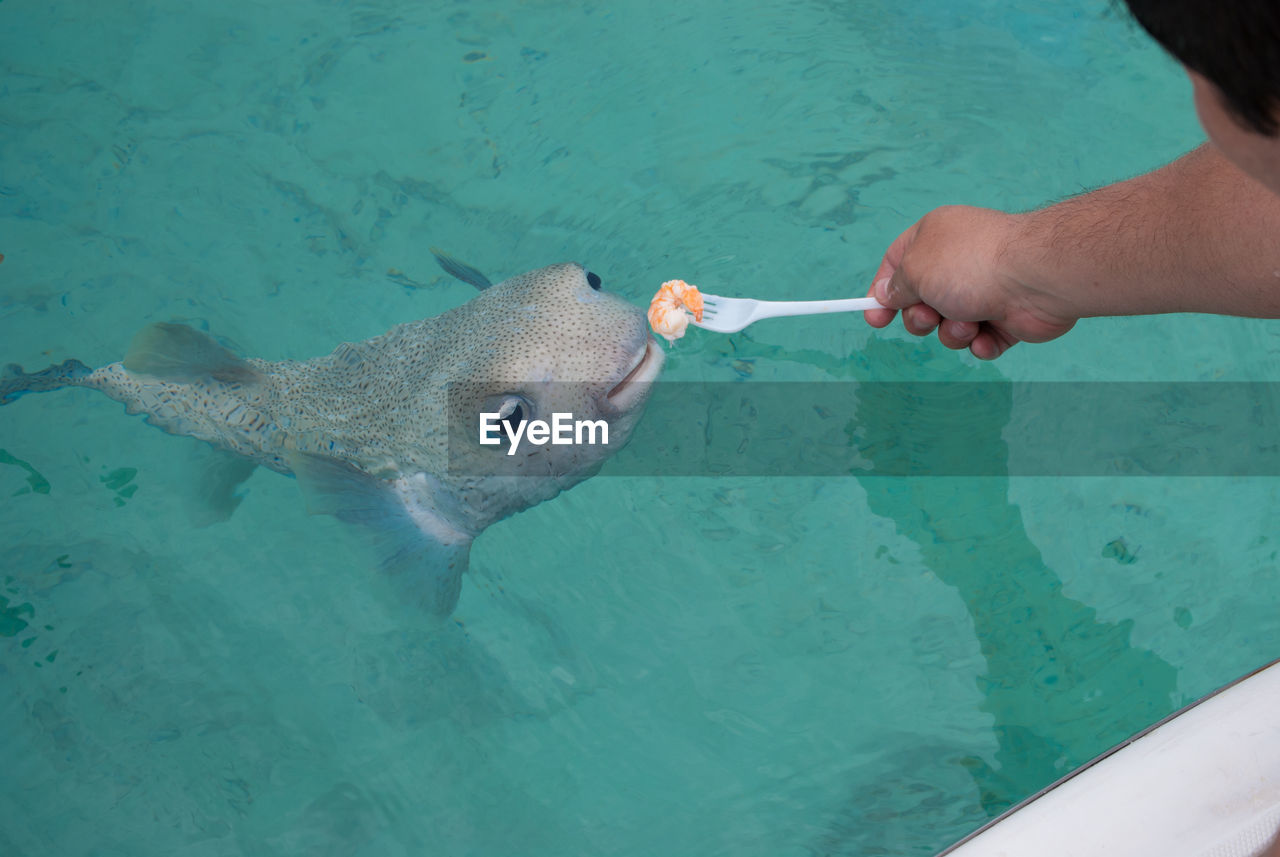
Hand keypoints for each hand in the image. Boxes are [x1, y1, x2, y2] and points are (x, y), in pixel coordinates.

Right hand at [864, 206, 1079, 358]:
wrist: (1036, 279)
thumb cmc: (971, 265)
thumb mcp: (914, 269)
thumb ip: (895, 285)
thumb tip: (886, 294)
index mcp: (934, 237)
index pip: (896, 264)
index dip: (882, 292)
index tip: (873, 317)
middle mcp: (959, 261)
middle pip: (920, 301)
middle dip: (920, 318)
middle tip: (929, 316)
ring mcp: (984, 290)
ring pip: (948, 326)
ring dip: (952, 332)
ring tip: (968, 323)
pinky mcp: (1006, 317)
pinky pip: (980, 340)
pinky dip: (980, 343)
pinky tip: (988, 335)